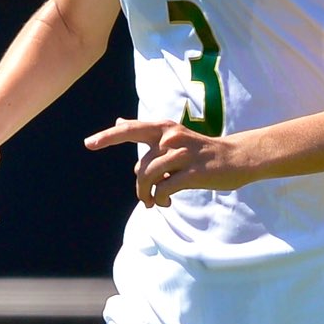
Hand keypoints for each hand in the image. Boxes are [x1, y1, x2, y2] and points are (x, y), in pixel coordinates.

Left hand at [83, 118, 250, 207]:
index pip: (131, 130)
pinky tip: (166, 201)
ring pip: (150, 177)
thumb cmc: (200, 150)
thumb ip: (145, 132)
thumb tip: (118, 121)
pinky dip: (161, 198)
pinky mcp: (194, 172)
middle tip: (145, 198)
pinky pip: (166, 187)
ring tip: (154, 202)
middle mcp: (172, 138)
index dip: (108, 137)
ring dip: (148, 195)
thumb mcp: (172, 136)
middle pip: (141, 165)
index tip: (88, 144)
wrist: (235, 158)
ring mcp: (183, 155)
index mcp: (164, 129)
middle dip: (139, 187)